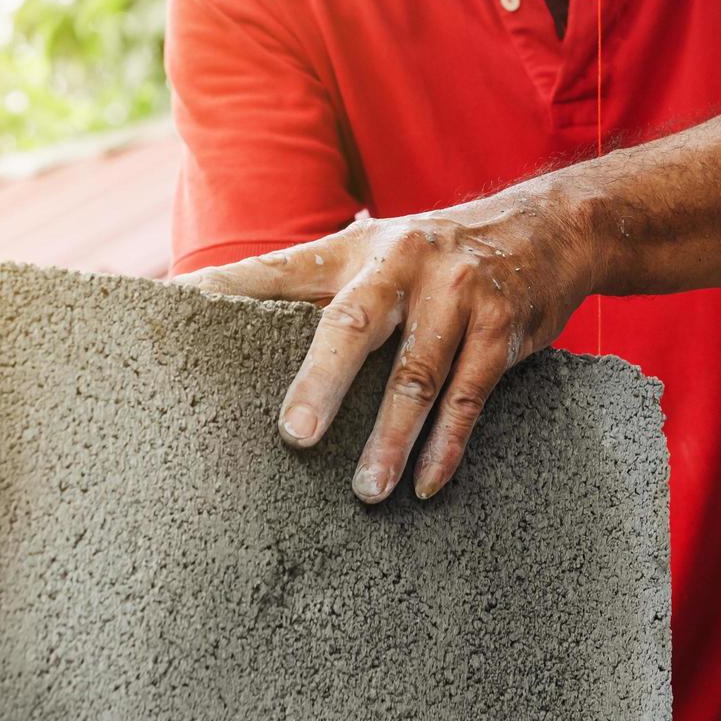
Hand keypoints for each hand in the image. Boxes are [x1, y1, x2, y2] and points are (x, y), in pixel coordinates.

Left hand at [173, 177, 596, 502]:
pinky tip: (426, 484)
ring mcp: (455, 294)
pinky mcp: (501, 329)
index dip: (222, 290)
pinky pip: (469, 398)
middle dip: (321, 381)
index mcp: (352, 248)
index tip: (169, 312)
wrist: (551, 228)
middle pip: (352, 324)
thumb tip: (240, 337)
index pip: (275, 271)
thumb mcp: (376, 250)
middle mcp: (401, 263)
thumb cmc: (436, 255)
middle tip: (294, 437)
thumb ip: (320, 290)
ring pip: (416, 376)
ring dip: (390, 439)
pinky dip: (447, 446)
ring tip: (364, 492)